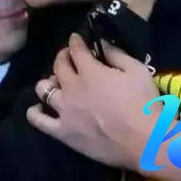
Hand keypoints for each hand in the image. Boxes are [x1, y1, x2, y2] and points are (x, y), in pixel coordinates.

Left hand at [28, 33, 159, 170]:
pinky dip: (35, 112)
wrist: (145, 141)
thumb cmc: (143, 103)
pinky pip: (39, 120)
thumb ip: (116, 54)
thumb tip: (102, 43)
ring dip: (49, 81)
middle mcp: (72, 88)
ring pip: (43, 89)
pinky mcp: (63, 132)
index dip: (75, 41)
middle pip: (58, 66)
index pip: (76, 50)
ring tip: (57, 82)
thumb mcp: (136, 70)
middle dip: (62, 56)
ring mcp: (64, 111)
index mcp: (90, 72)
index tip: (76, 38)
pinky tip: (38, 108)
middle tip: (68, 56)